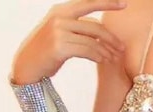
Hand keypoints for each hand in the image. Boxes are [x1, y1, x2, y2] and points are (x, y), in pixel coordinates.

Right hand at [11, 0, 126, 84]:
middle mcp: (60, 17)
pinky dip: (98, 56)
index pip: (88, 3)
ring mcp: (59, 32)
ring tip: (113, 58)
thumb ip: (78, 28)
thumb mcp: (61, 33)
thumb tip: (102, 33)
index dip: (107, 2)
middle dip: (112, 39)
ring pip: (93, 41)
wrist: (28, 64)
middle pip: (95, 27)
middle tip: (122, 49)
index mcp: (61, 10)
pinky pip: (87, 50)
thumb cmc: (47, 50)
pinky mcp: (59, 47)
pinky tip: (102, 60)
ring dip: (106, 51)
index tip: (124, 3)